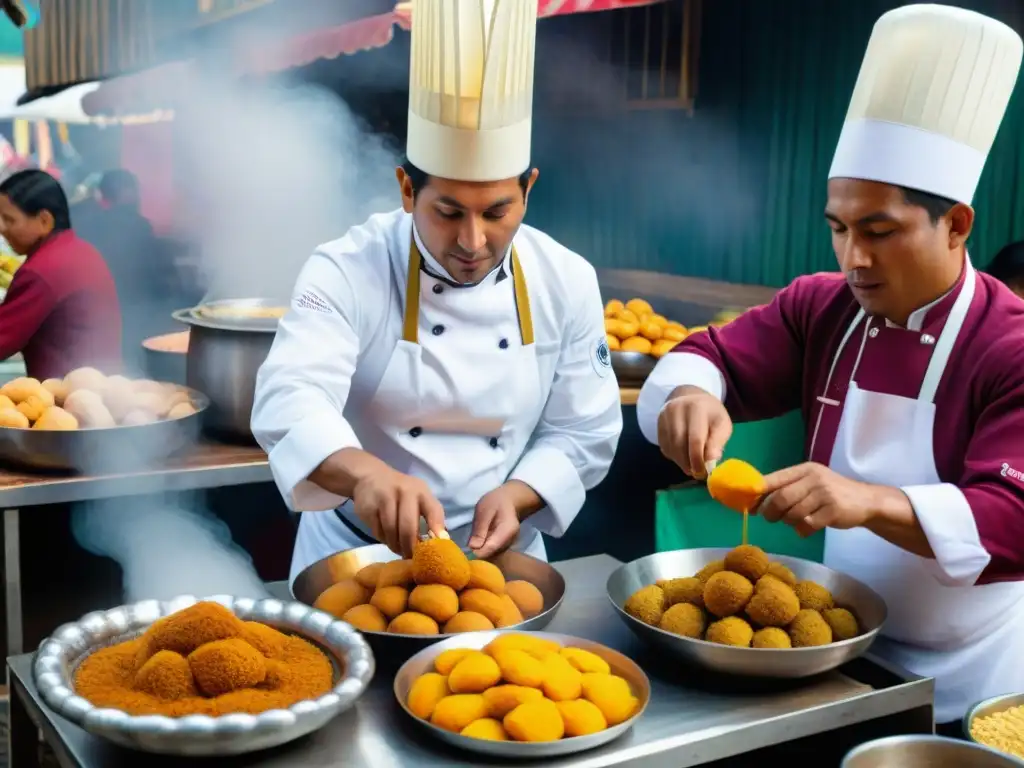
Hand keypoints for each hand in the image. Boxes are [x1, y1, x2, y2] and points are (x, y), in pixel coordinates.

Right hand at [351, 467, 444, 557]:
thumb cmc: (401, 493)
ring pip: (391, 531)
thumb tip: (440, 543)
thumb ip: (429, 516)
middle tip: (410, 557)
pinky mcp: (368, 506)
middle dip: (410, 546)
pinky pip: (377, 530)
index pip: (433, 509)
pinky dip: (383, 538)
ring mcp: (385, 498)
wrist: (370, 477)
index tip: (438, 544)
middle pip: (408, 526)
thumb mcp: (418, 498)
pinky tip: (386, 537)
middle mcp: (405, 492)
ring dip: (395, 545)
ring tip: (398, 549)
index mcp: (421, 491)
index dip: (436, 527)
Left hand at [469, 481, 541, 558]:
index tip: (464, 551)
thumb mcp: (485, 510)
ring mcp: (506, 547)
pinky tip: (476, 542)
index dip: (476, 552)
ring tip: (471, 543)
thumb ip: (480, 528)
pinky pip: (490, 553)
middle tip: (465, 547)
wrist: (508, 502)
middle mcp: (509, 543)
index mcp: (507, 531)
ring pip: (489, 556)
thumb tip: (472, 547)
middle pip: (490, 555)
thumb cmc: (496, 502)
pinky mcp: (502, 548)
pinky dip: (481, 550)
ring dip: (478, 552)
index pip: (490, 548)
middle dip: (476, 553)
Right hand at [657, 386, 732, 478]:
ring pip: (670, 447)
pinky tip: (683, 456)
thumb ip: (717, 443)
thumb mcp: (722, 425)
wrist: (692, 399)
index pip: (695, 439)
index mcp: (697, 407)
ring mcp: (664, 416)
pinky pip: (664, 446)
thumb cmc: (711, 415)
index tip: (703, 473)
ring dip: (680, 462)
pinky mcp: (658, 424)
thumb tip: (710, 462)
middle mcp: (677, 409)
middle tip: (696, 473)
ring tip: (691, 467)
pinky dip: (674, 456)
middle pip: (679, 444)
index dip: (698, 459)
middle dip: (688, 463)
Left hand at [757, 462, 890, 534]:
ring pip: (793, 513)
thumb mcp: (810, 483)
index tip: (748, 506)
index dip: (757, 494)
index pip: (773, 479)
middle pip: (780, 498)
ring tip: (794, 521)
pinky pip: (808, 525)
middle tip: (770, 518)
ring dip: (788, 522)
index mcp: (804, 470)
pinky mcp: (833, 511)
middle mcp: (814, 478)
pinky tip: (806, 529)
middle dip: (770, 512)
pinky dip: (802, 530)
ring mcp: (825, 494)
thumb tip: (755, 501)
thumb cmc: (831, 493)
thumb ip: (787, 488)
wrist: (866, 501)